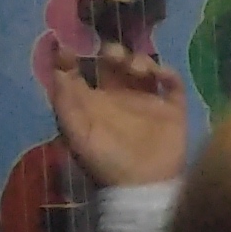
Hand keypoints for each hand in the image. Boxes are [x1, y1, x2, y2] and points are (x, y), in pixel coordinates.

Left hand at [50, 49, 190, 187]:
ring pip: (143, 67)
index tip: (72, 45)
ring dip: (139, 59)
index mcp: (94, 102)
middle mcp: (120, 97)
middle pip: (114, 63)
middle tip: (112, 54)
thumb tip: (58, 62)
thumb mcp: (76, 133)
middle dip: (112, 51)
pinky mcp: (172, 108)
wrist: (143, 186)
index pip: (82, 71)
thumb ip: (65, 99)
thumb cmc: (105, 161)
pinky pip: (172, 82)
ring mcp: (147, 101)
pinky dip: (167, 72)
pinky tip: (160, 75)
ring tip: (136, 68)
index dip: (76, 55)